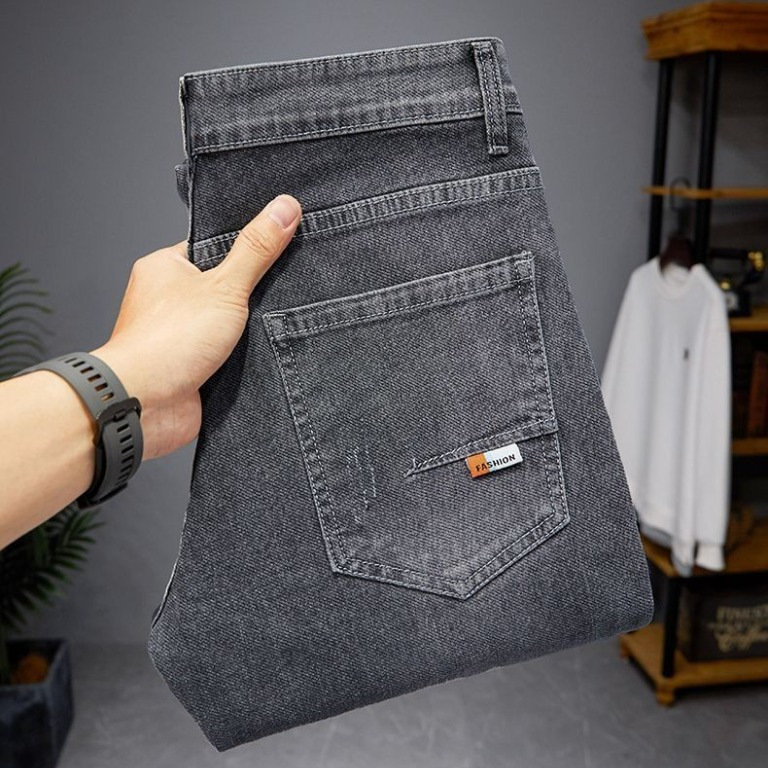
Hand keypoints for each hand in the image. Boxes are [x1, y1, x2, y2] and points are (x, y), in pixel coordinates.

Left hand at [91, 194, 301, 459]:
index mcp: (165, 268)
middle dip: (251, 292)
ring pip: (225, 323)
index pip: (211, 247)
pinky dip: (243, 357)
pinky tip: (265, 355)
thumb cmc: (167, 341)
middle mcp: (167, 300)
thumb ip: (256, 249)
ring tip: (277, 321)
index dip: (244, 248)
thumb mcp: (224, 285)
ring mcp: (179, 335)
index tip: (276, 245)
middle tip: (283, 287)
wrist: (144, 404)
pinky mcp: (190, 367)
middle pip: (221, 286)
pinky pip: (224, 355)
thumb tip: (284, 207)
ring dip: (248, 329)